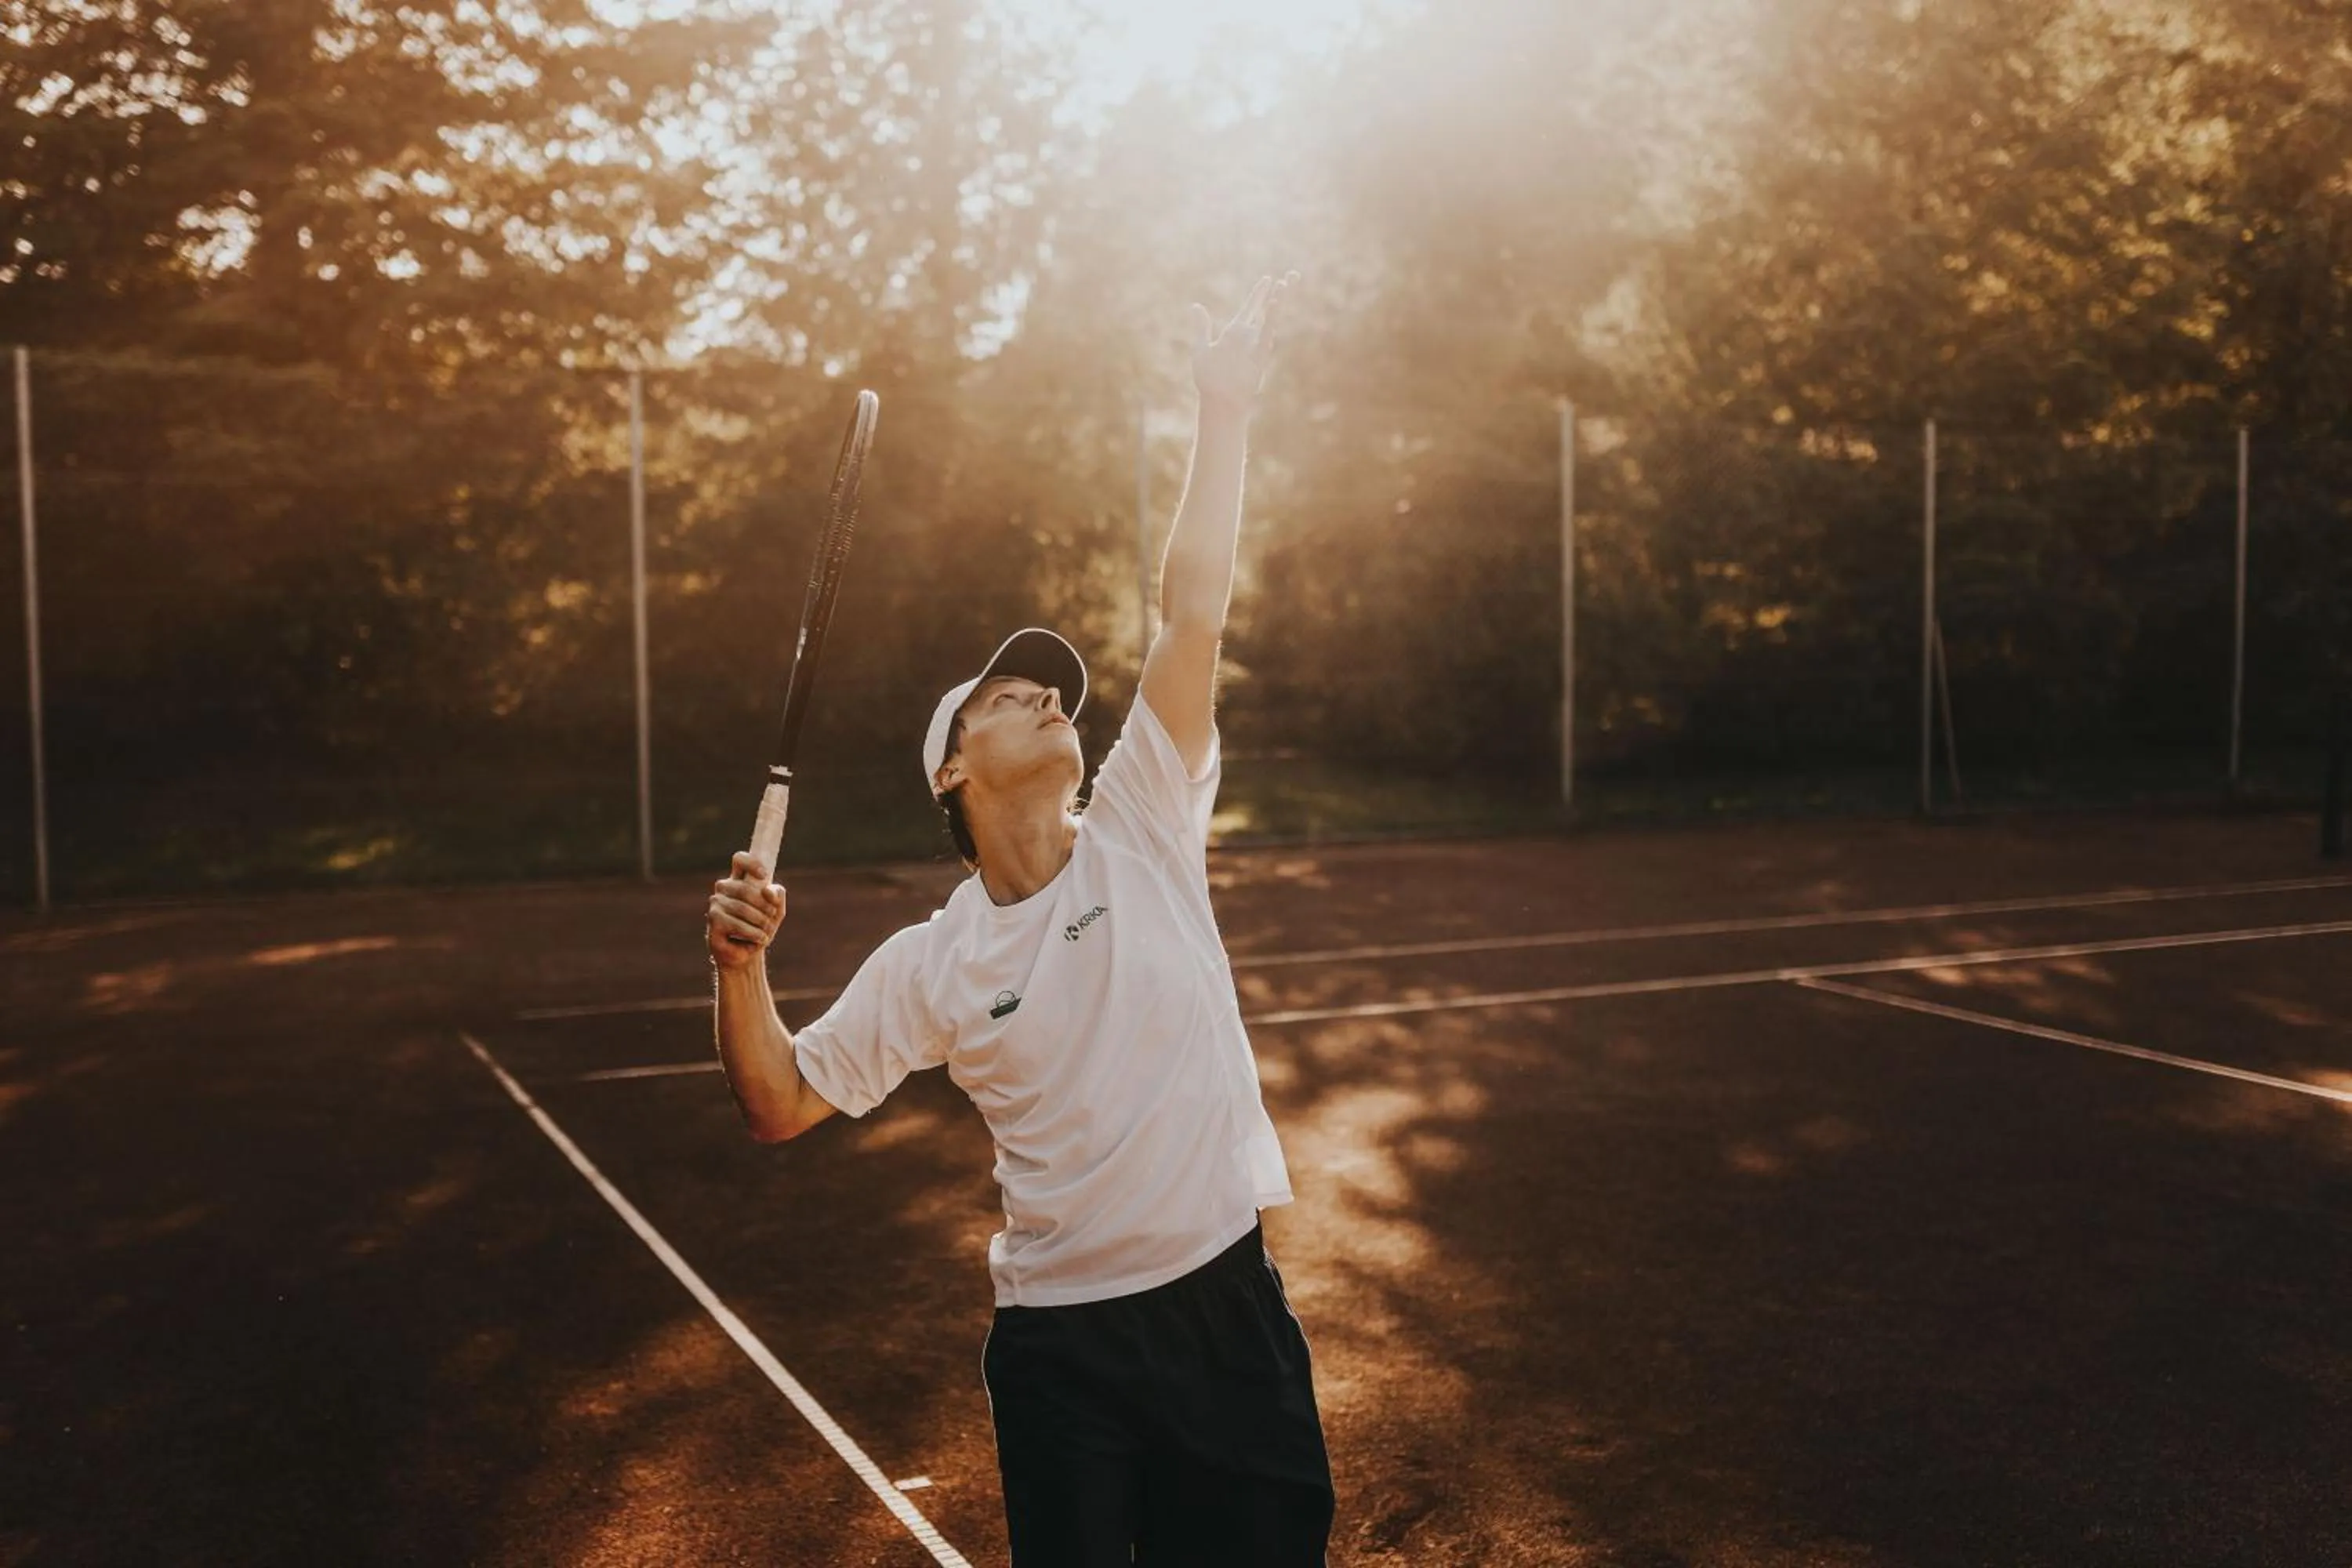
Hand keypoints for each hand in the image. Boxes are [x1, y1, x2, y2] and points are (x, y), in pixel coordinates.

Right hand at [708, 852, 784, 969]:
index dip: (752, 863)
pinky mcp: (713, 920)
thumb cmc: (760, 928)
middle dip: (765, 907)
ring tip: (766, 933)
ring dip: (761, 923)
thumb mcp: (776, 911)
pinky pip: (736, 923)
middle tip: (771, 919)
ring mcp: (716, 903)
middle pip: (746, 888)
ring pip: (743, 908)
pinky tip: (758, 940)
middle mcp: (724, 888)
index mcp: (739, 880)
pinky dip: (753, 933)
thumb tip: (767, 890)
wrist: (747, 954)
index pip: (740, 859)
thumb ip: (777, 896)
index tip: (765, 875)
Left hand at [1189, 271, 1297, 415]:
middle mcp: (1248, 336)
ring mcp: (1255, 345)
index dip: (1259, 293)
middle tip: (1291, 276)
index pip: (1250, 308)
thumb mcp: (1201, 348)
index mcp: (1235, 332)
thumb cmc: (1209, 379)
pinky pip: (1266, 335)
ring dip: (1277, 302)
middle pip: (1264, 310)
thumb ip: (1201, 327)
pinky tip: (1274, 305)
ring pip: (1269, 320)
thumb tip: (1196, 306)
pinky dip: (1270, 320)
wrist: (1218, 401)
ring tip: (1284, 285)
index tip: (1267, 279)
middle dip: (1276, 293)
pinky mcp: (1259, 356)